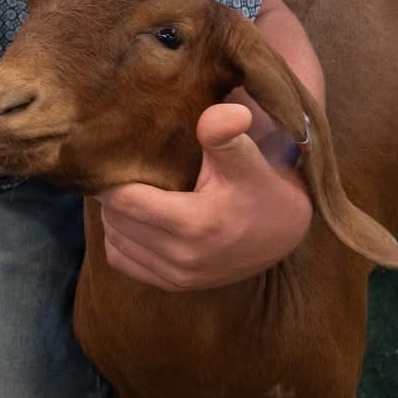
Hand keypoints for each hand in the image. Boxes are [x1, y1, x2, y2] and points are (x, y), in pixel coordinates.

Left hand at [94, 102, 311, 290]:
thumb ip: (227, 135)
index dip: (113, 176)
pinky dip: (121, 240)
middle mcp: (183, 257)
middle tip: (122, 170)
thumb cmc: (263, 188)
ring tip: (129, 191)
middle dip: (112, 194)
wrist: (285, 233)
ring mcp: (179, 277)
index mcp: (195, 225)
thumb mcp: (248, 159)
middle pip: (116, 220)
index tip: (116, 157)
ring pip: (115, 241)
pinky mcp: (176, 286)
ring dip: (115, 216)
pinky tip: (135, 218)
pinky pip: (123, 262)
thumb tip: (226, 111)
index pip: (125, 200)